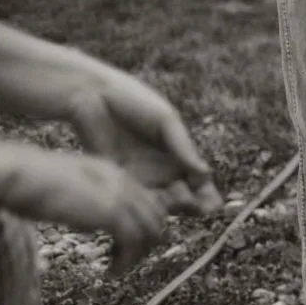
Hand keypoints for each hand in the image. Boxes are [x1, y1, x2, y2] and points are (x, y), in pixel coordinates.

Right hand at [0, 145, 166, 275]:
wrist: (22, 175)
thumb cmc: (33, 182)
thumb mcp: (73, 190)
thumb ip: (90, 203)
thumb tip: (94, 225)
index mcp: (116, 173)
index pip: (149, 203)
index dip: (144, 227)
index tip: (128, 245)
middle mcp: (124, 182)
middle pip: (156, 218)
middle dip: (145, 243)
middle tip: (125, 259)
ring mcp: (120, 196)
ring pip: (150, 232)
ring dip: (137, 255)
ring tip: (117, 268)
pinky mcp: (111, 212)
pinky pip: (133, 243)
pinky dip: (125, 261)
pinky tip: (110, 272)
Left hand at [65, 69, 222, 216]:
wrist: (93, 96)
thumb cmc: (134, 101)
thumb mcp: (166, 120)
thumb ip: (183, 147)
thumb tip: (206, 173)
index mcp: (179, 155)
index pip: (199, 182)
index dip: (207, 195)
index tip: (212, 203)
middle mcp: (162, 171)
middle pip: (184, 197)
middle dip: (193, 206)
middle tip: (195, 207)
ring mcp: (140, 177)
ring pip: (161, 203)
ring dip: (170, 208)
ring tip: (175, 201)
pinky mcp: (117, 180)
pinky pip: (134, 200)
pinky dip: (144, 207)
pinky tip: (151, 203)